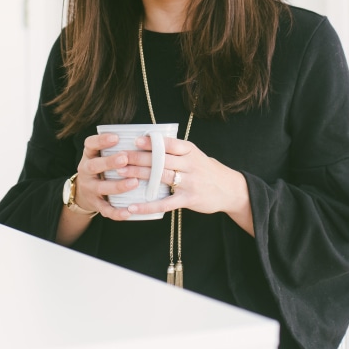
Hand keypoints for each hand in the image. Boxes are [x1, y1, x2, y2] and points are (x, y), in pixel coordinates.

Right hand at [72, 132, 140, 220]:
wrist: (83, 192)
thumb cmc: (101, 168)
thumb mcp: (101, 155)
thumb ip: (116, 147)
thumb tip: (146, 136)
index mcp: (89, 155)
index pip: (90, 144)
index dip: (101, 140)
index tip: (116, 137)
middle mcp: (86, 171)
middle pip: (94, 166)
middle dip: (110, 162)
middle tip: (125, 158)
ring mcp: (90, 188)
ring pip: (101, 188)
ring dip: (118, 186)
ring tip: (134, 182)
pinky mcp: (95, 204)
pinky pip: (105, 209)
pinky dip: (116, 212)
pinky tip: (128, 211)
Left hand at [117, 136, 253, 233]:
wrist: (229, 189)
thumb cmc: (206, 170)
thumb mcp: (195, 154)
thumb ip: (176, 150)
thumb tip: (149, 141)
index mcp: (190, 150)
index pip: (169, 144)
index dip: (152, 142)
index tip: (135, 141)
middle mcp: (190, 164)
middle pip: (161, 159)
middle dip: (138, 158)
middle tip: (120, 157)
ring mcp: (190, 182)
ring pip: (161, 177)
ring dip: (139, 175)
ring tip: (121, 174)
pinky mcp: (189, 199)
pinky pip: (165, 203)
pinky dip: (147, 205)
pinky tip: (133, 207)